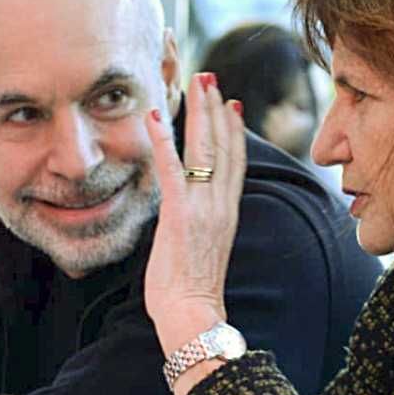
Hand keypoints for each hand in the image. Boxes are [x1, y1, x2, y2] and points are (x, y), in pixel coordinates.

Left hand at [143, 72, 246, 356]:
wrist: (194, 317)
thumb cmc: (192, 296)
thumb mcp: (204, 254)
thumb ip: (202, 229)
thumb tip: (192, 220)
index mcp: (228, 214)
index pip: (235, 162)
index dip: (234, 130)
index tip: (231, 104)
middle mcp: (221, 205)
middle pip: (225, 146)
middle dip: (218, 108)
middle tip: (212, 78)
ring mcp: (203, 208)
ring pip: (206, 148)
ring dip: (200, 111)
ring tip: (197, 82)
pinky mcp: (180, 214)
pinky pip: (173, 168)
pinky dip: (165, 139)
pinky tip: (158, 115)